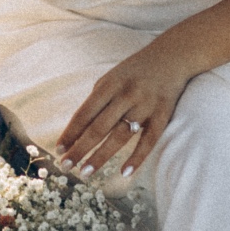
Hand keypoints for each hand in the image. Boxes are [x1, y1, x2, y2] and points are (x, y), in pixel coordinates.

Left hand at [57, 42, 196, 178]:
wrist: (171, 57)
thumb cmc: (134, 71)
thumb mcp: (111, 78)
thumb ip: (97, 101)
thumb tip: (78, 130)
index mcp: (109, 85)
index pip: (84, 114)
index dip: (70, 133)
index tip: (58, 150)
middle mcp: (125, 95)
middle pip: (98, 127)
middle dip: (80, 149)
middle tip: (66, 166)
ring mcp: (145, 106)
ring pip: (120, 136)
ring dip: (100, 156)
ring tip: (85, 173)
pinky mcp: (162, 115)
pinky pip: (148, 140)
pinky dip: (137, 157)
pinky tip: (124, 172)